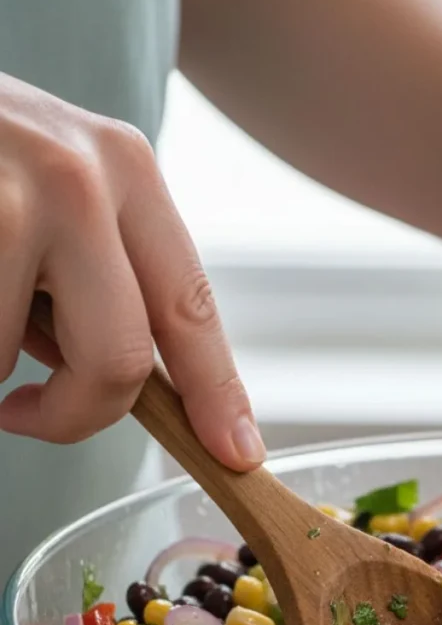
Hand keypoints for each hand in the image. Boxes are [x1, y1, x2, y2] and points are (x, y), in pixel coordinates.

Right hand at [0, 74, 263, 469]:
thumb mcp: (54, 189)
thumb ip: (101, 273)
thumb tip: (123, 381)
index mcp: (129, 172)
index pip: (191, 307)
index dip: (216, 392)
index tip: (237, 452)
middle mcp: (84, 177)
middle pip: (121, 358)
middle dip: (76, 413)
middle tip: (27, 414)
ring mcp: (14, 193)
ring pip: (14, 358)